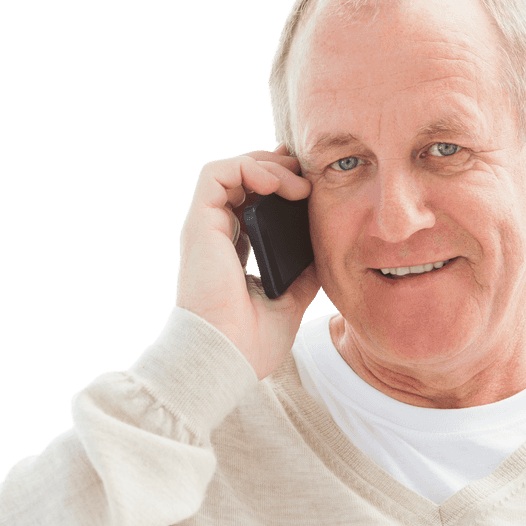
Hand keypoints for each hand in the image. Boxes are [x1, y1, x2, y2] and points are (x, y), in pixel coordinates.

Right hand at [175, 146, 320, 379]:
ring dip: (269, 167)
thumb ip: (304, 275)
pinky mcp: (199, 224)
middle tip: (311, 177)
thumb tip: (326, 256)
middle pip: (243, 182)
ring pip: (231, 171)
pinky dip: (246, 167)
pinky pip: (215, 174)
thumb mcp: (290, 301)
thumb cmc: (251, 342)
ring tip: (299, 185)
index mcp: (235, 254)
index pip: (254, 207)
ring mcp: (206, 229)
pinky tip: (276, 184)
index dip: (279, 188)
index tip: (311, 186)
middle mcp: (217, 237)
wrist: (228, 358)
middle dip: (279, 169)